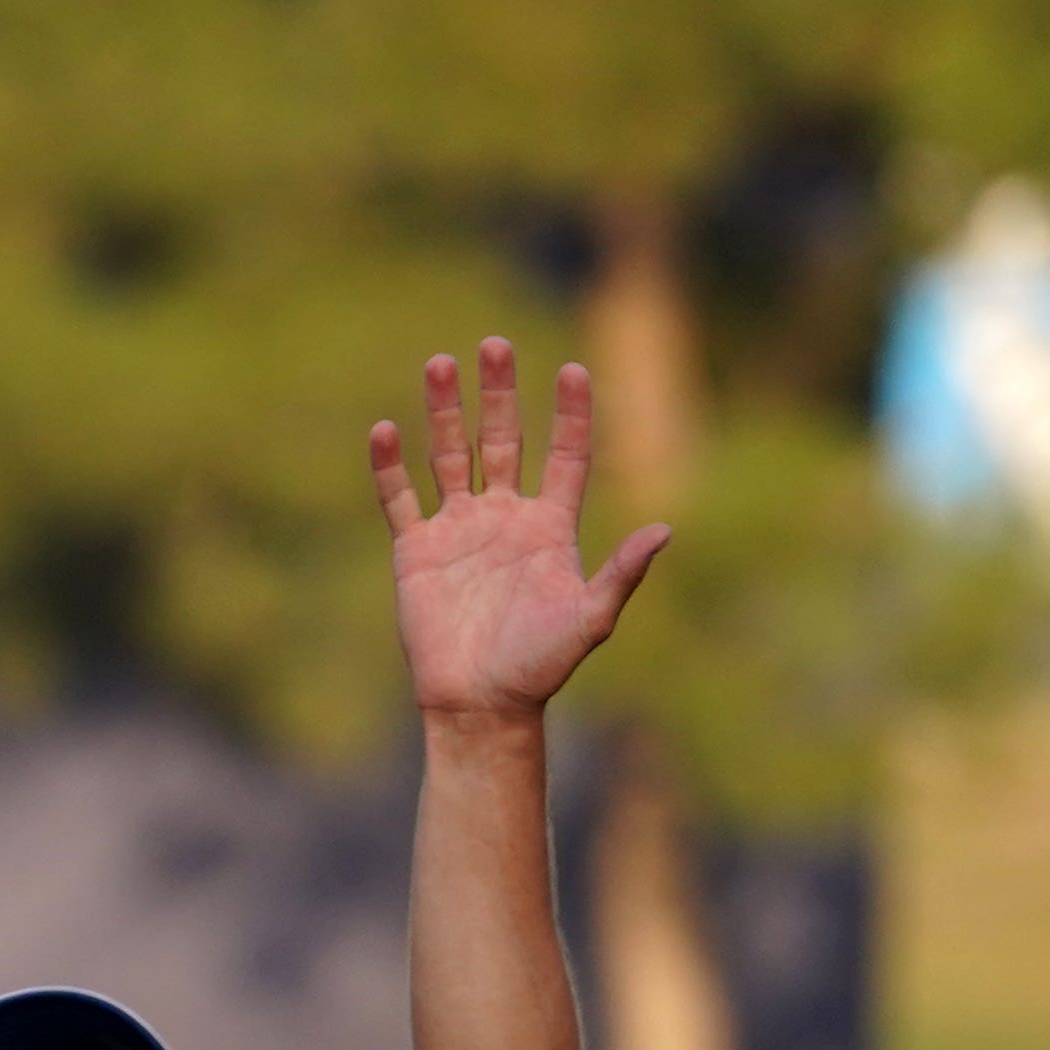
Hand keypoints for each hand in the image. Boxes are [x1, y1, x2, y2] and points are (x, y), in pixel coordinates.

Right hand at [373, 337, 665, 726]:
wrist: (479, 704)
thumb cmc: (540, 667)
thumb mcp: (591, 620)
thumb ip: (622, 574)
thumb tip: (664, 531)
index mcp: (551, 526)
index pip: (566, 454)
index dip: (570, 413)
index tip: (571, 369)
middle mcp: (505, 517)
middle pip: (503, 438)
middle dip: (499, 392)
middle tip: (493, 345)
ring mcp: (459, 530)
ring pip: (451, 455)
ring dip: (444, 411)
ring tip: (440, 363)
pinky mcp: (417, 551)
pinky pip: (400, 499)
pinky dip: (390, 467)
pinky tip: (385, 431)